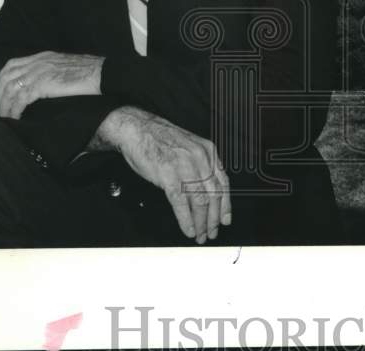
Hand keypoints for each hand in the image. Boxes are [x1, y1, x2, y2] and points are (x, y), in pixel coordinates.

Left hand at [0, 51, 102, 118]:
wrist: (102, 73)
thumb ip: (51, 71)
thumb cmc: (90, 72)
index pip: (12, 65)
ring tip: (1, 118)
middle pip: (6, 77)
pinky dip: (14, 109)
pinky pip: (21, 98)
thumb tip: (44, 84)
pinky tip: (14, 118)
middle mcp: (37, 62)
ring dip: (3, 105)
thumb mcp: (65, 66)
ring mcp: (39, 72)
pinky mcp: (43, 84)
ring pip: (11, 89)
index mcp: (42, 56)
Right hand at [101, 106, 230, 243]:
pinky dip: (186, 220)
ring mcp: (185, 166)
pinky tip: (188, 229)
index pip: (223, 182)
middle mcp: (200, 158)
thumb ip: (201, 166)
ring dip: (201, 223)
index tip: (226, 220)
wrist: (138, 129)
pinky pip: (181, 202)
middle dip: (213, 218)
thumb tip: (208, 191)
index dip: (226, 204)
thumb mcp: (190, 147)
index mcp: (208, 151)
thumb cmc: (161, 140)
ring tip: (200, 235)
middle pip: (213, 195)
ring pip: (199, 201)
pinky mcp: (168, 175)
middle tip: (212, 232)